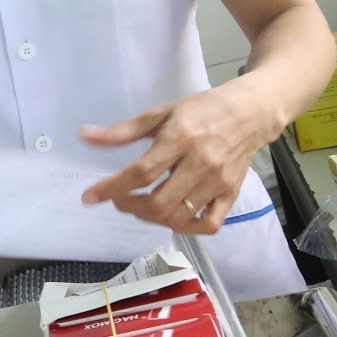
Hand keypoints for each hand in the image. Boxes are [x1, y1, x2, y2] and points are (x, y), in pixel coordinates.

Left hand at [80, 82, 278, 233]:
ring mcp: (218, 182)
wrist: (252, 112)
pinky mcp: (231, 194)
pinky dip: (186, 227)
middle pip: (160, 203)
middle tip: (120, 198)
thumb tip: (85, 136)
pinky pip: (208, 224)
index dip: (112, 188)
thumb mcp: (160, 112)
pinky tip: (171, 216)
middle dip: (131, 206)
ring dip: (152, 217)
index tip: (89, 197)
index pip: (141, 172)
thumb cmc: (202, 109)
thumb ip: (122, 130)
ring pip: (179, 217)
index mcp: (180, 138)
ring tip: (141, 204)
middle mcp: (201, 163)